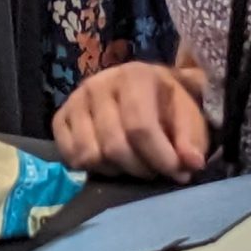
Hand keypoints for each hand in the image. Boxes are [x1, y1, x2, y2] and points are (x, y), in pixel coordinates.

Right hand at [51, 62, 210, 182]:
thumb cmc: (167, 105)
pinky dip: (91, 168)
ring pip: (90, 155)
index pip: (140, 126)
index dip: (160, 157)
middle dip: (140, 169)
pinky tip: (109, 162)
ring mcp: (75, 100)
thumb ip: (191, 140)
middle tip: (154, 170)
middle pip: (114, 146)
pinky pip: (69, 156)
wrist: (142, 90)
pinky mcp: (59, 117)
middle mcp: (98, 84)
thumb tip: (190, 163)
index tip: (178, 173)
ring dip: (116, 171)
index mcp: (134, 76)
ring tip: (132, 164)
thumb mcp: (188, 117)